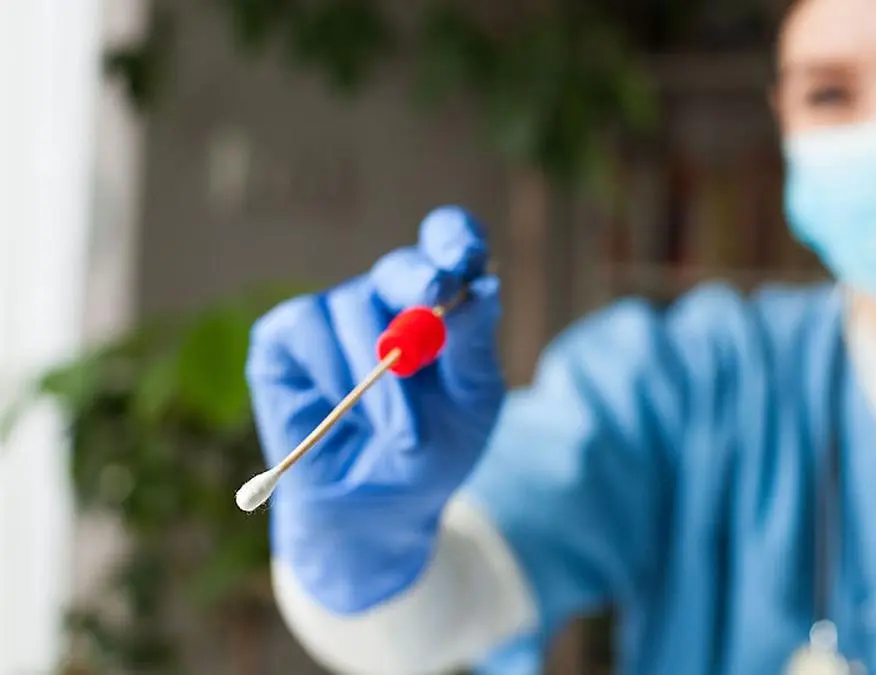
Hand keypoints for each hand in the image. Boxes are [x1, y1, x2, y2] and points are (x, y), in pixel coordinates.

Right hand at [245, 205, 504, 612]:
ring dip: (381, 373)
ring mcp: (333, 314)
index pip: (447, 244)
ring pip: (352, 305)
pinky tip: (344, 413)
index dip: (454, 238)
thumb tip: (482, 286)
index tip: (464, 257)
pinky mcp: (284, 337)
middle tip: (435, 298)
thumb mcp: (471, 403)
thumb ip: (473, 345)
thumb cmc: (432, 452)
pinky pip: (305, 329)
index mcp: (440, 303)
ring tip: (400, 430)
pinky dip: (333, 374)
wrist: (377, 512)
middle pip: (401, 267)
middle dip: (418, 283)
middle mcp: (386, 298)